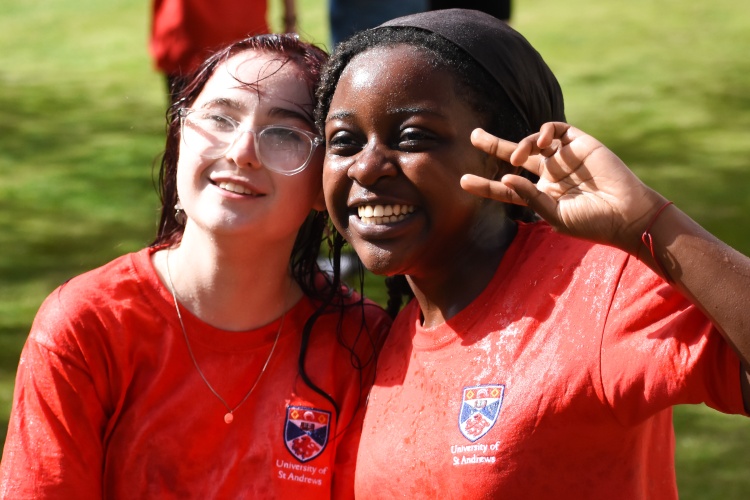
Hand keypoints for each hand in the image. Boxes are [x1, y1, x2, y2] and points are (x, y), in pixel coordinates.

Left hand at [461, 122, 666, 253]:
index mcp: (541, 195)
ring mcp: (564, 158)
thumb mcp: (555, 215)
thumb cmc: (592, 222)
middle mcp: (549, 174)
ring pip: (532, 142)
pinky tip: (540, 143)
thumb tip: (506, 177)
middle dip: (493, 145)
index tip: (463, 181)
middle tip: (474, 136)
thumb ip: (530, 197)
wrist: (627, 213)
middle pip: (515, 156)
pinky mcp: (580, 143)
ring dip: (519, 145)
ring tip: (518, 158)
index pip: (507, 188)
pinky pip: (554, 130)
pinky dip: (542, 131)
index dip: (486, 185)